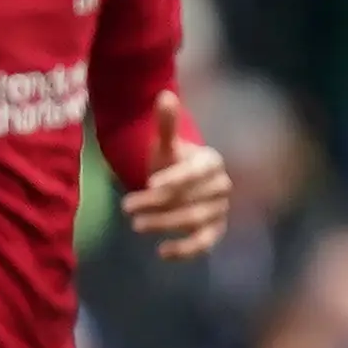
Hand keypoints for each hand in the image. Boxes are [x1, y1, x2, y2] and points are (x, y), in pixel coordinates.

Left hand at [122, 89, 231, 259]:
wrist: (178, 183)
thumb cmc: (169, 161)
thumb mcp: (164, 144)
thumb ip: (166, 124)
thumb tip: (164, 95)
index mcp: (211, 162)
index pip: (195, 172)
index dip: (173, 178)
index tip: (149, 184)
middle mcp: (221, 187)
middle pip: (190, 199)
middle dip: (158, 204)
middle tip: (127, 206)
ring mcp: (219, 210)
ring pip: (193, 220)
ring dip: (164, 224)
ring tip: (136, 225)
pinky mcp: (213, 231)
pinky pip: (204, 243)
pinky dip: (186, 250)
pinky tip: (162, 252)